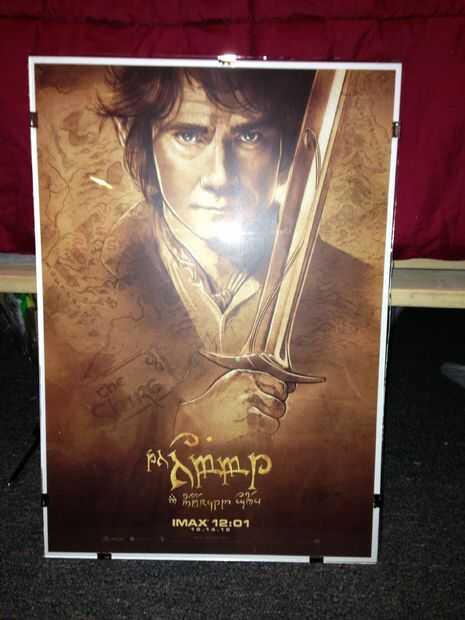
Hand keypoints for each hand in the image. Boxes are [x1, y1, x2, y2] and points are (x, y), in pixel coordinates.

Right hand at [174, 369, 289, 443]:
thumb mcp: (232, 382)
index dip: (279, 393)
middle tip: (262, 411)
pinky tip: (252, 428)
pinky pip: (270, 426)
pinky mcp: (247, 422)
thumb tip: (289, 387)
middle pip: (280, 399)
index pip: (278, 382)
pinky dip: (265, 430)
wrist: (196, 420)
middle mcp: (249, 388)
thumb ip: (257, 382)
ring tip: (257, 421)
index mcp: (246, 376)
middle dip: (275, 407)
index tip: (273, 398)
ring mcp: (249, 405)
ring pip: (278, 413)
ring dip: (271, 420)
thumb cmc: (215, 402)